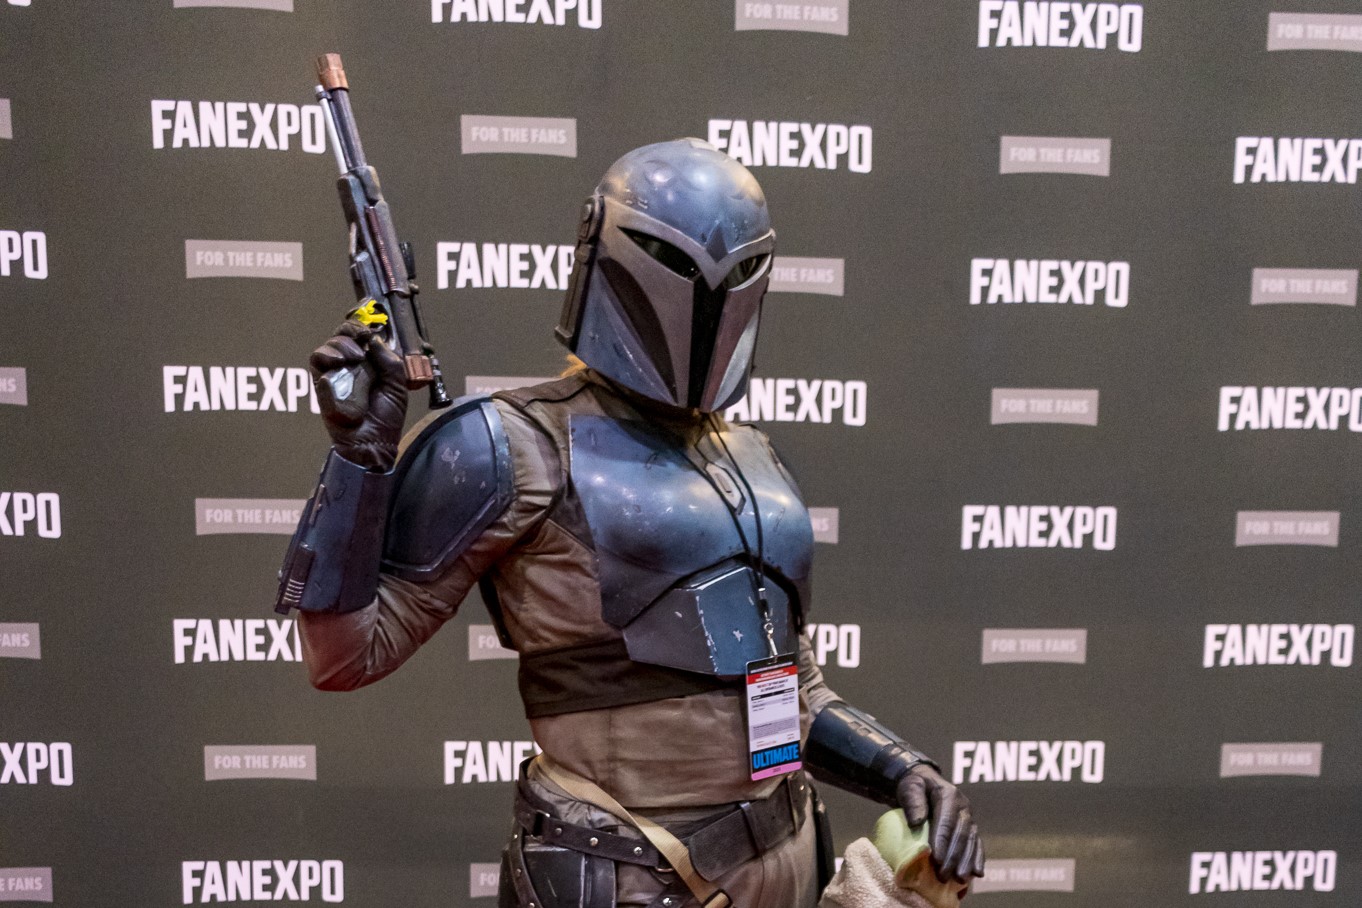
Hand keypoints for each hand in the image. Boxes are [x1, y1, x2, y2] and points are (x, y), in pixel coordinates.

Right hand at [309, 320, 407, 470]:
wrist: (374, 442)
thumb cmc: (386, 416)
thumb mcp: (397, 384)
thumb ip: (389, 360)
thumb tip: (375, 339)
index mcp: (369, 363)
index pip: (360, 336)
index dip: (362, 327)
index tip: (370, 329)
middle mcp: (350, 365)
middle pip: (341, 335)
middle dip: (351, 331)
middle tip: (362, 337)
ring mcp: (335, 373)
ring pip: (328, 346)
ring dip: (341, 344)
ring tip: (354, 356)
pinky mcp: (322, 384)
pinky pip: (317, 362)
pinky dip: (327, 356)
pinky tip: (340, 361)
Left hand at [897, 763, 983, 882]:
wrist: (925, 782)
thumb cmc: (914, 786)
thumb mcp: (909, 787)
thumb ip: (912, 801)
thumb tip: (917, 822)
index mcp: (949, 795)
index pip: (946, 821)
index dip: (942, 842)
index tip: (936, 860)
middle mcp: (963, 807)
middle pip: (961, 835)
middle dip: (954, 858)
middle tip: (944, 876)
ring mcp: (969, 818)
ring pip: (972, 842)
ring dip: (967, 862)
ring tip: (960, 880)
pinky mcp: (970, 827)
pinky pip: (977, 844)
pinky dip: (977, 859)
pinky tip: (977, 874)